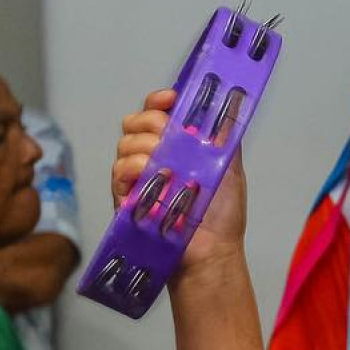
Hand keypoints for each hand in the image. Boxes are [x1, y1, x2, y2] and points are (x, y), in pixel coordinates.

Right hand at [113, 87, 248, 270]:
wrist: (211, 250)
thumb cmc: (222, 213)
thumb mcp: (230, 168)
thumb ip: (224, 137)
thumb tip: (227, 103)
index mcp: (177, 146)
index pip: (157, 112)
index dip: (159, 101)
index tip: (169, 99)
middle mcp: (153, 156)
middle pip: (135, 122)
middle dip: (151, 121)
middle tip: (168, 133)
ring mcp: (137, 176)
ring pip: (126, 143)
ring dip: (145, 145)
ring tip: (166, 162)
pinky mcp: (125, 196)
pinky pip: (119, 169)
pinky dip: (134, 166)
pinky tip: (152, 173)